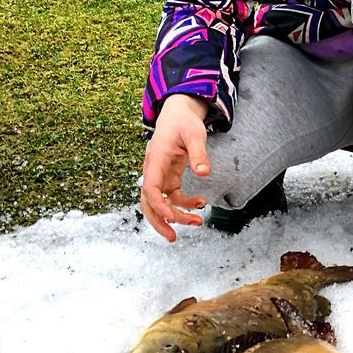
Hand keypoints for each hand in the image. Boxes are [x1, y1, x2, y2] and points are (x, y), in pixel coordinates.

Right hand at [140, 94, 211, 240]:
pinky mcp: (169, 177)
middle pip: (148, 202)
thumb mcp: (194, 134)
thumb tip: (204, 173)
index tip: (172, 217)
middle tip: (173, 238)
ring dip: (174, 216)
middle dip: (159, 221)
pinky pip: (173, 197)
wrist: (178, 114)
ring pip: (159, 203)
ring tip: (196, 223)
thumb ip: (199, 153)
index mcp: (156, 160)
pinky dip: (184, 204)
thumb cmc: (184, 122)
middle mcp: (154, 170)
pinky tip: (200, 204)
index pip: (150, 188)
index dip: (159, 205)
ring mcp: (160, 175)